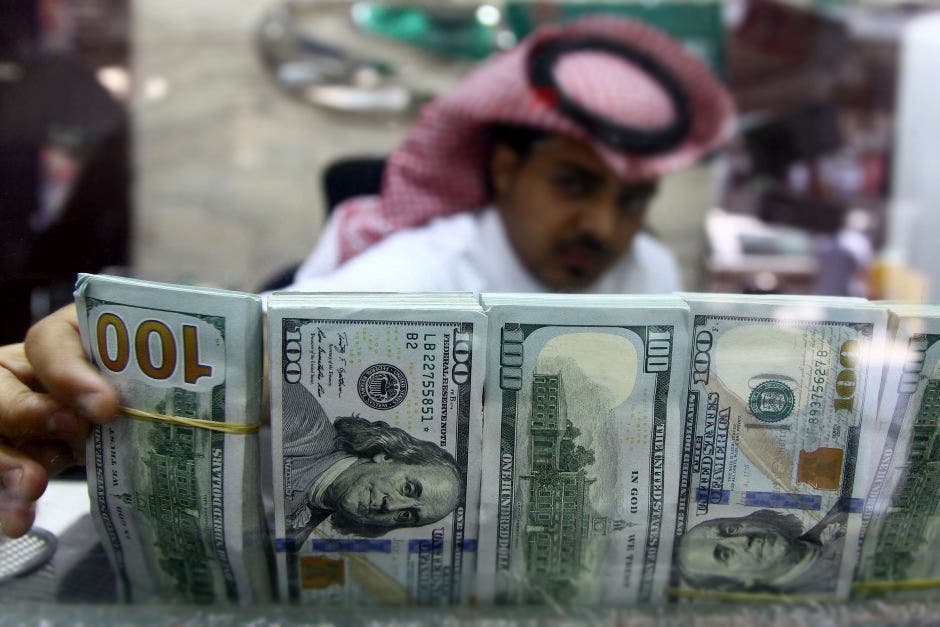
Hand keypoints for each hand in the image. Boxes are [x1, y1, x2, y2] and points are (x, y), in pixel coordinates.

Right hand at [0, 304, 118, 536]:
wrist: (131, 428)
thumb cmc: (143, 390)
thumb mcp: (139, 382)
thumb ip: (134, 387)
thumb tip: (133, 415)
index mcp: (63, 343)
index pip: (49, 343)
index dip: (70, 372)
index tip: (107, 406)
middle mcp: (24, 374)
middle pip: (3, 388)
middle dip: (29, 413)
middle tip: (72, 434)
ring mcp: (11, 414)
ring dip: (7, 463)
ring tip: (32, 488)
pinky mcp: (11, 453)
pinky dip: (7, 501)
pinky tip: (19, 520)